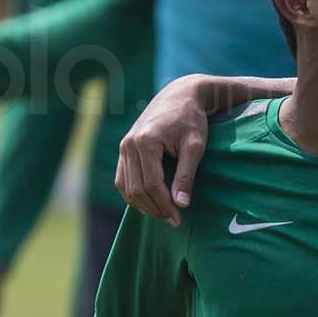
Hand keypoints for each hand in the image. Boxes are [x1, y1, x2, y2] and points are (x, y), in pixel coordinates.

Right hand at [116, 77, 217, 224]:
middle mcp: (129, 144)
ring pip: (126, 187)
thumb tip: (181, 204)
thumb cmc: (191, 119)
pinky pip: (122, 179)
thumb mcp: (195, 146)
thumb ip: (186, 175)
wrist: (179, 95)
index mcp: (146, 142)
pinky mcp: (123, 149)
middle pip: (136, 189)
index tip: (179, 219)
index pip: (152, 184)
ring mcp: (123, 146)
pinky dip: (133, 194)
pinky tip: (150, 202)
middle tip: (173, 221)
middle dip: (154, 209)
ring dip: (143, 205)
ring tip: (163, 214)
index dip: (164, 205)